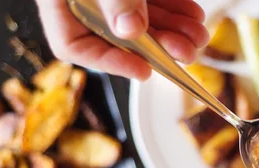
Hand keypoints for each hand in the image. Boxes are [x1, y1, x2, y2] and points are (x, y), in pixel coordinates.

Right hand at [36, 0, 209, 79]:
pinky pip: (152, 0)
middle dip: (159, 48)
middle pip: (120, 36)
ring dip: (174, 31)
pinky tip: (194, 16)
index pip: (74, 45)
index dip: (111, 63)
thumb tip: (132, 28)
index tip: (144, 69)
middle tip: (186, 53)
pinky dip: (175, 9)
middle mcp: (84, 0)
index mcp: (60, 1)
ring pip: (142, 19)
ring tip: (198, 36)